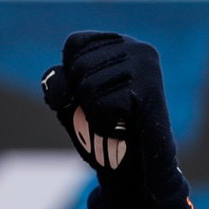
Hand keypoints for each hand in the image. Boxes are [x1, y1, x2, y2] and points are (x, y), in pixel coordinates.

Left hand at [39, 32, 183, 207]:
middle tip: (108, 110)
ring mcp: (147, 68)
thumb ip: (59, 83)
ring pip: (87, 88)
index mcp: (122, 43)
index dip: (70, 75)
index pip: (74, 44)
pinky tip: (122, 127)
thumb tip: (60, 83)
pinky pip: (100, 107)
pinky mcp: (149, 92)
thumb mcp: (71, 100)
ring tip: (117, 119)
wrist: (136, 165)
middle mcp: (139, 49)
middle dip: (82, 97)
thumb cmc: (104, 127)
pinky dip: (102, 124)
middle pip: (78, 66)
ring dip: (93, 113)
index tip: (92, 92)